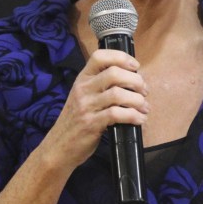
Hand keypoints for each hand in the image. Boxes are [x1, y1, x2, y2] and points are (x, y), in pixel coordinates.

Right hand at [42, 48, 147, 169]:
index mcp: (82, 79)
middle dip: (136, 81)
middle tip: (143, 91)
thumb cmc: (76, 121)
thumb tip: (132, 81)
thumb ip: (101, 86)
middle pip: (114, 73)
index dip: (121, 57)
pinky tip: (139, 119)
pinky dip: (133, 116)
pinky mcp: (91, 123)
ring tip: (144, 107)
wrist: (59, 147)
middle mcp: (83, 89)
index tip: (135, 67)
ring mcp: (86, 106)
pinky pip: (116, 114)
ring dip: (137, 100)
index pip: (99, 56)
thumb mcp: (83, 97)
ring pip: (117, 94)